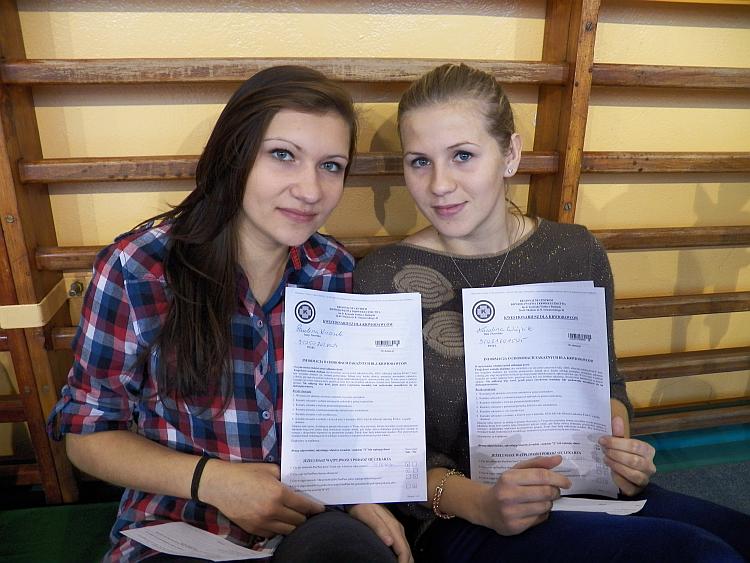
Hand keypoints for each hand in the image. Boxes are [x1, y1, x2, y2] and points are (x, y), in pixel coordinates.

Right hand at [199, 461, 324, 536]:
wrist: (219, 485)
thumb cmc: (244, 473)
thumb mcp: (269, 469)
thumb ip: (286, 477)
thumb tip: (298, 484)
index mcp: (279, 494)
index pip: (304, 506)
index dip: (315, 508)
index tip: (321, 509)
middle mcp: (272, 511)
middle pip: (299, 521)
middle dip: (305, 516)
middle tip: (308, 512)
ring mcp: (262, 522)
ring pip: (288, 531)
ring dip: (294, 524)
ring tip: (296, 517)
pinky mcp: (253, 529)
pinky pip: (273, 534)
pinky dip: (279, 528)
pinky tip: (280, 521)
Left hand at [348, 504, 412, 562]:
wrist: (362, 494)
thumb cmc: (363, 506)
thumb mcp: (368, 515)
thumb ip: (379, 528)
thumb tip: (390, 543)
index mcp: (394, 527)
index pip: (403, 550)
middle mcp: (398, 529)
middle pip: (407, 551)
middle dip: (406, 562)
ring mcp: (397, 529)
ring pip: (406, 548)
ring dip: (405, 559)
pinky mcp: (394, 529)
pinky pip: (402, 545)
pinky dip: (403, 555)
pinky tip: (398, 559)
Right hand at [476, 455, 570, 535]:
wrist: (486, 507)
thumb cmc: (505, 486)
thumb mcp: (517, 471)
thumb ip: (538, 464)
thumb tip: (558, 458)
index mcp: (509, 478)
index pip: (541, 476)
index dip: (558, 478)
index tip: (567, 482)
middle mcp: (508, 495)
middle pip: (545, 492)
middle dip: (555, 491)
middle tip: (554, 491)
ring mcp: (511, 512)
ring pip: (545, 506)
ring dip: (549, 502)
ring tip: (542, 500)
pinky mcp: (515, 526)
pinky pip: (540, 519)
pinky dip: (543, 513)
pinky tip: (535, 509)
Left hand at [599, 416, 655, 495]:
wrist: (623, 474)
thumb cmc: (623, 455)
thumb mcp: (620, 444)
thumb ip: (618, 433)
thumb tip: (616, 419)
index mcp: (648, 451)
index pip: (635, 446)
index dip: (617, 443)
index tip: (602, 440)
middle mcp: (650, 466)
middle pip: (634, 460)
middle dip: (616, 454)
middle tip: (603, 450)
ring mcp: (644, 480)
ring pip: (634, 474)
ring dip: (617, 466)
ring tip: (605, 459)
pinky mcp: (637, 491)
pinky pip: (629, 487)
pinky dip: (618, 479)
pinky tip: (610, 472)